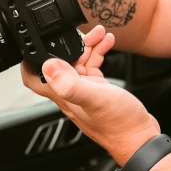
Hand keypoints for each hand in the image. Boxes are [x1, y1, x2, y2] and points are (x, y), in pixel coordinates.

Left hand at [21, 25, 159, 163]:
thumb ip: (70, 83)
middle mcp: (71, 93)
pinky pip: (94, 67)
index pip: (35, 78)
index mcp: (64, 95)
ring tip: (102, 34)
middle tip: (88, 32)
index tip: (35, 44)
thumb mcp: (95, 98)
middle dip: (72, 45)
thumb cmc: (119, 124)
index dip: (30, 61)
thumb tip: (49, 66)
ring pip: (80, 62)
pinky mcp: (99, 90)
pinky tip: (107, 45)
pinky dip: (99, 53)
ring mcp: (85, 91)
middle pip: (62, 63)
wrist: (140, 137)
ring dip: (89, 46)